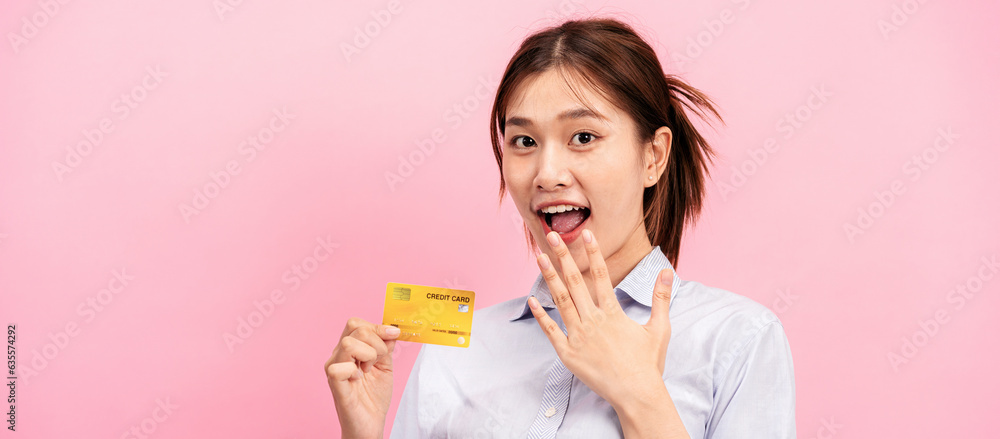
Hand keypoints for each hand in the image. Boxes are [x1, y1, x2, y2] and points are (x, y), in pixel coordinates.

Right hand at [325, 317, 400, 438]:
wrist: (370, 424)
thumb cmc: (374, 398)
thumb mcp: (385, 366)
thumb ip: (386, 347)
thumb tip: (391, 330)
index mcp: (350, 349)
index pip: (357, 323)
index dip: (377, 327)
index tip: (394, 335)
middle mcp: (338, 355)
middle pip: (355, 328)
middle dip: (376, 342)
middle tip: (378, 361)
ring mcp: (334, 368)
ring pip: (348, 343)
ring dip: (367, 355)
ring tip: (368, 370)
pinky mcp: (334, 384)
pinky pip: (339, 368)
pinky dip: (354, 371)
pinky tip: (358, 380)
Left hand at [528, 229, 674, 408]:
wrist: (636, 394)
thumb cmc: (648, 363)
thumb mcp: (659, 328)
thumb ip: (661, 297)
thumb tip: (667, 271)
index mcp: (613, 313)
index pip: (602, 275)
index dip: (593, 253)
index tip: (586, 234)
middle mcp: (593, 321)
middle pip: (575, 282)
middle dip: (563, 257)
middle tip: (552, 236)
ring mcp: (578, 337)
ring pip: (561, 301)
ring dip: (549, 278)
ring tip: (540, 258)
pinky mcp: (568, 354)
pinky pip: (550, 331)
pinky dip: (541, 315)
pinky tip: (532, 300)